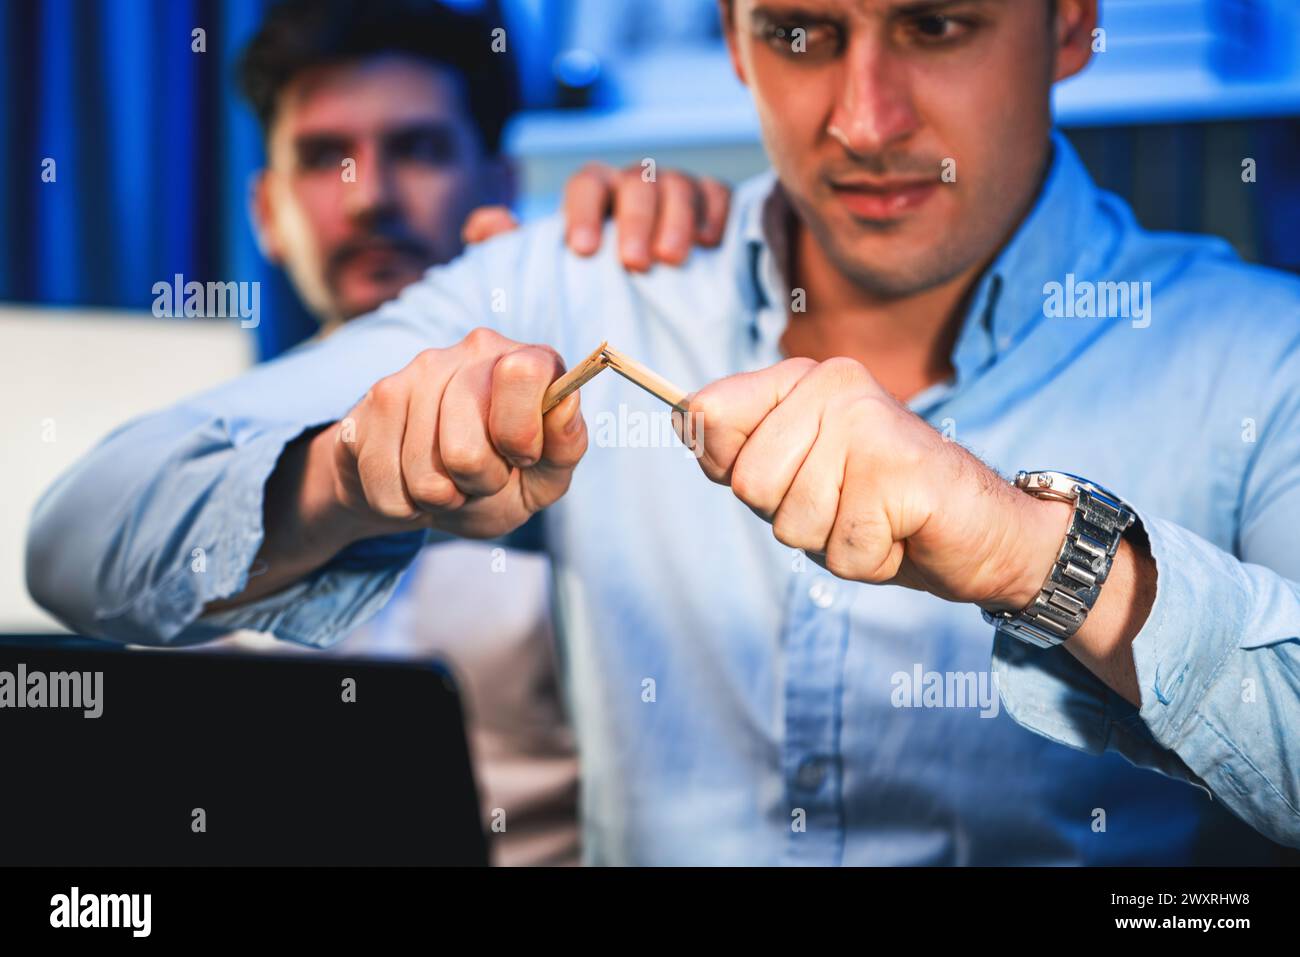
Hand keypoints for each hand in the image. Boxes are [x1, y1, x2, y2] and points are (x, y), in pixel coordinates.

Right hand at [315, 327, 587, 543]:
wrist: (424, 493)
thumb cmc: (499, 480)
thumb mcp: (545, 477)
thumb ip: (565, 446)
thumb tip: (565, 403)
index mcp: (527, 359)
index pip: (523, 373)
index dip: (521, 434)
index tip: (522, 456)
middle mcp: (470, 351)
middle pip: (465, 450)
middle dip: (477, 482)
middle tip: (481, 475)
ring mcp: (414, 372)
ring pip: (422, 474)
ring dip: (439, 496)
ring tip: (448, 478)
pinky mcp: (370, 404)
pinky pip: (384, 484)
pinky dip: (403, 505)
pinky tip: (411, 482)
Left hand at [461, 163, 730, 271]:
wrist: (641, 303)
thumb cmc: (586, 284)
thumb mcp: (542, 270)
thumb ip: (508, 248)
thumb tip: (487, 226)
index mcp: (593, 194)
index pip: (586, 183)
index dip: (583, 211)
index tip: (582, 251)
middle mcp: (633, 186)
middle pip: (636, 182)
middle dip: (634, 219)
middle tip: (634, 263)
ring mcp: (674, 191)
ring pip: (678, 184)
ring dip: (675, 218)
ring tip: (672, 259)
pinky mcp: (709, 205)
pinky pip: (716, 193)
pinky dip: (713, 211)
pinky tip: (708, 243)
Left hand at [675, 357, 1071, 609]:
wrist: (984, 534)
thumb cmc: (881, 509)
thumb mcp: (795, 478)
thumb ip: (738, 450)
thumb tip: (681, 415)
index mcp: (800, 378)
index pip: (706, 417)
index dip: (732, 468)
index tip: (794, 473)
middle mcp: (833, 384)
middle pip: (747, 483)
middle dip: (792, 517)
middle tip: (848, 504)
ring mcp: (866, 422)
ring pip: (791, 520)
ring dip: (831, 542)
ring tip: (875, 517)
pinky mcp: (897, 467)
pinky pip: (841, 547)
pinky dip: (869, 559)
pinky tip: (901, 532)